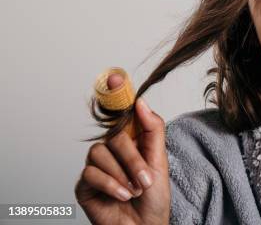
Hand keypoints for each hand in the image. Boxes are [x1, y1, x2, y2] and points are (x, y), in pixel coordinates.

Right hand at [75, 75, 169, 224]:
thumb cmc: (154, 198)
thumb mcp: (160, 161)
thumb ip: (151, 130)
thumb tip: (140, 102)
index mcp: (131, 140)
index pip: (121, 113)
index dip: (117, 94)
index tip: (116, 77)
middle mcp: (111, 149)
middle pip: (114, 136)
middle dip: (132, 159)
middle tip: (145, 178)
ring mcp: (96, 166)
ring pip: (100, 153)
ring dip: (122, 174)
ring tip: (133, 190)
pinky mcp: (84, 184)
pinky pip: (91, 173)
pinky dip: (110, 185)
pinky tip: (120, 196)